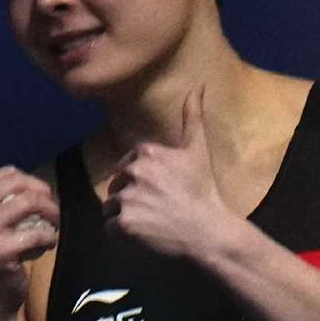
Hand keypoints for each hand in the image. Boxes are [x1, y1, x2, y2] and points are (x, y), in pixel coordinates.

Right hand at [0, 160, 58, 316]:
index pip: (8, 174)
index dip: (30, 183)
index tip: (38, 199)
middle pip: (19, 184)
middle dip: (44, 194)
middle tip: (51, 211)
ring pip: (30, 203)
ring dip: (52, 213)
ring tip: (53, 224)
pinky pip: (37, 232)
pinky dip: (50, 237)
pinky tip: (48, 244)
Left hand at [103, 87, 241, 261]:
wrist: (208, 229)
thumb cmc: (203, 189)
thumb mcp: (198, 149)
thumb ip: (192, 116)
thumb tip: (198, 85)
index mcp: (146, 153)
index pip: (125, 167)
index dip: (138, 180)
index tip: (157, 191)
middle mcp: (134, 172)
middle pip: (116, 186)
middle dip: (129, 197)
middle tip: (154, 208)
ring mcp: (128, 198)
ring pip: (111, 207)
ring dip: (124, 216)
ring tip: (149, 222)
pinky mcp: (125, 223)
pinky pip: (110, 229)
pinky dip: (122, 235)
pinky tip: (142, 235)